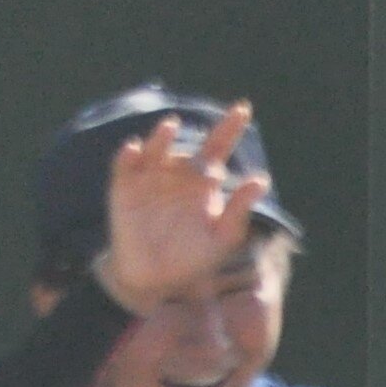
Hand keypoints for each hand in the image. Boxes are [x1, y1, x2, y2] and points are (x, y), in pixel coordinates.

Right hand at [94, 105, 269, 310]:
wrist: (155, 278)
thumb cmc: (194, 256)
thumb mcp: (223, 236)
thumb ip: (240, 209)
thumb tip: (262, 180)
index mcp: (203, 179)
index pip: (218, 146)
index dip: (230, 127)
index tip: (243, 108)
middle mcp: (177, 171)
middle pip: (186, 147)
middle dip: (192, 139)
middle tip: (208, 147)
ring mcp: (149, 176)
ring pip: (155, 148)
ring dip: (161, 137)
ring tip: (171, 126)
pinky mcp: (124, 187)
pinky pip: (124, 166)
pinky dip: (128, 156)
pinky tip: (134, 148)